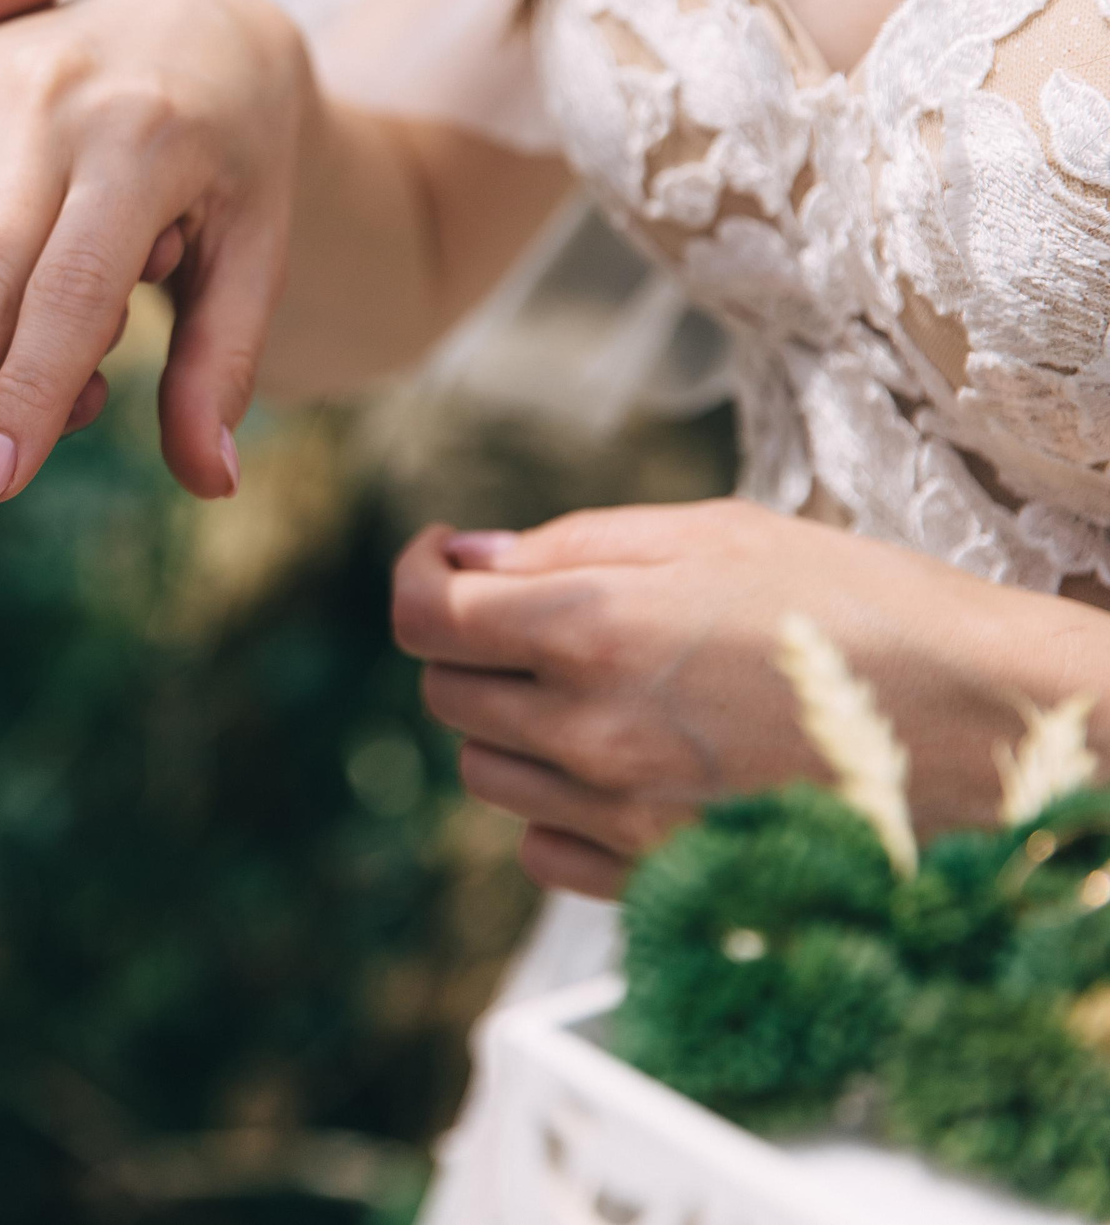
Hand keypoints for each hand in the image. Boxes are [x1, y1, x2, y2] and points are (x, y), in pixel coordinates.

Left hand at [393, 499, 1107, 897]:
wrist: (995, 732)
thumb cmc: (870, 611)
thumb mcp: (720, 534)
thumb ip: (573, 545)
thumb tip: (467, 556)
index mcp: (593, 628)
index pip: (425, 618)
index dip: (418, 579)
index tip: (446, 562)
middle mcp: (590, 732)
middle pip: (447, 695)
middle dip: (473, 647)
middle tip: (539, 618)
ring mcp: (623, 818)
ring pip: (487, 775)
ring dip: (512, 728)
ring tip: (598, 691)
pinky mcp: (664, 881)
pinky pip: (545, 851)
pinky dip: (557, 810)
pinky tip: (621, 769)